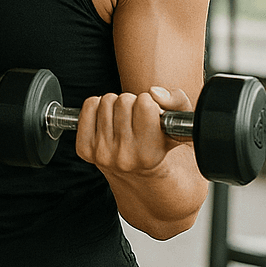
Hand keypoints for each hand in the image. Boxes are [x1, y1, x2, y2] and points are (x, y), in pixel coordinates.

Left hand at [75, 86, 192, 176]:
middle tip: (136, 118)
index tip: (151, 115)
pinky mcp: (85, 148)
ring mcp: (101, 154)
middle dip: (132, 103)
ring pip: (105, 101)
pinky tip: (108, 120)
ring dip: (115, 105)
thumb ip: (176, 102)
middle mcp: (123, 156)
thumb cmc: (161, 144)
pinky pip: (88, 106)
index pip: (145, 103)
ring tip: (123, 121)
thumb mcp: (181, 124)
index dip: (149, 104)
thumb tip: (153, 92)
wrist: (139, 174)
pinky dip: (97, 106)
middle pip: (123, 100)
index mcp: (149, 154)